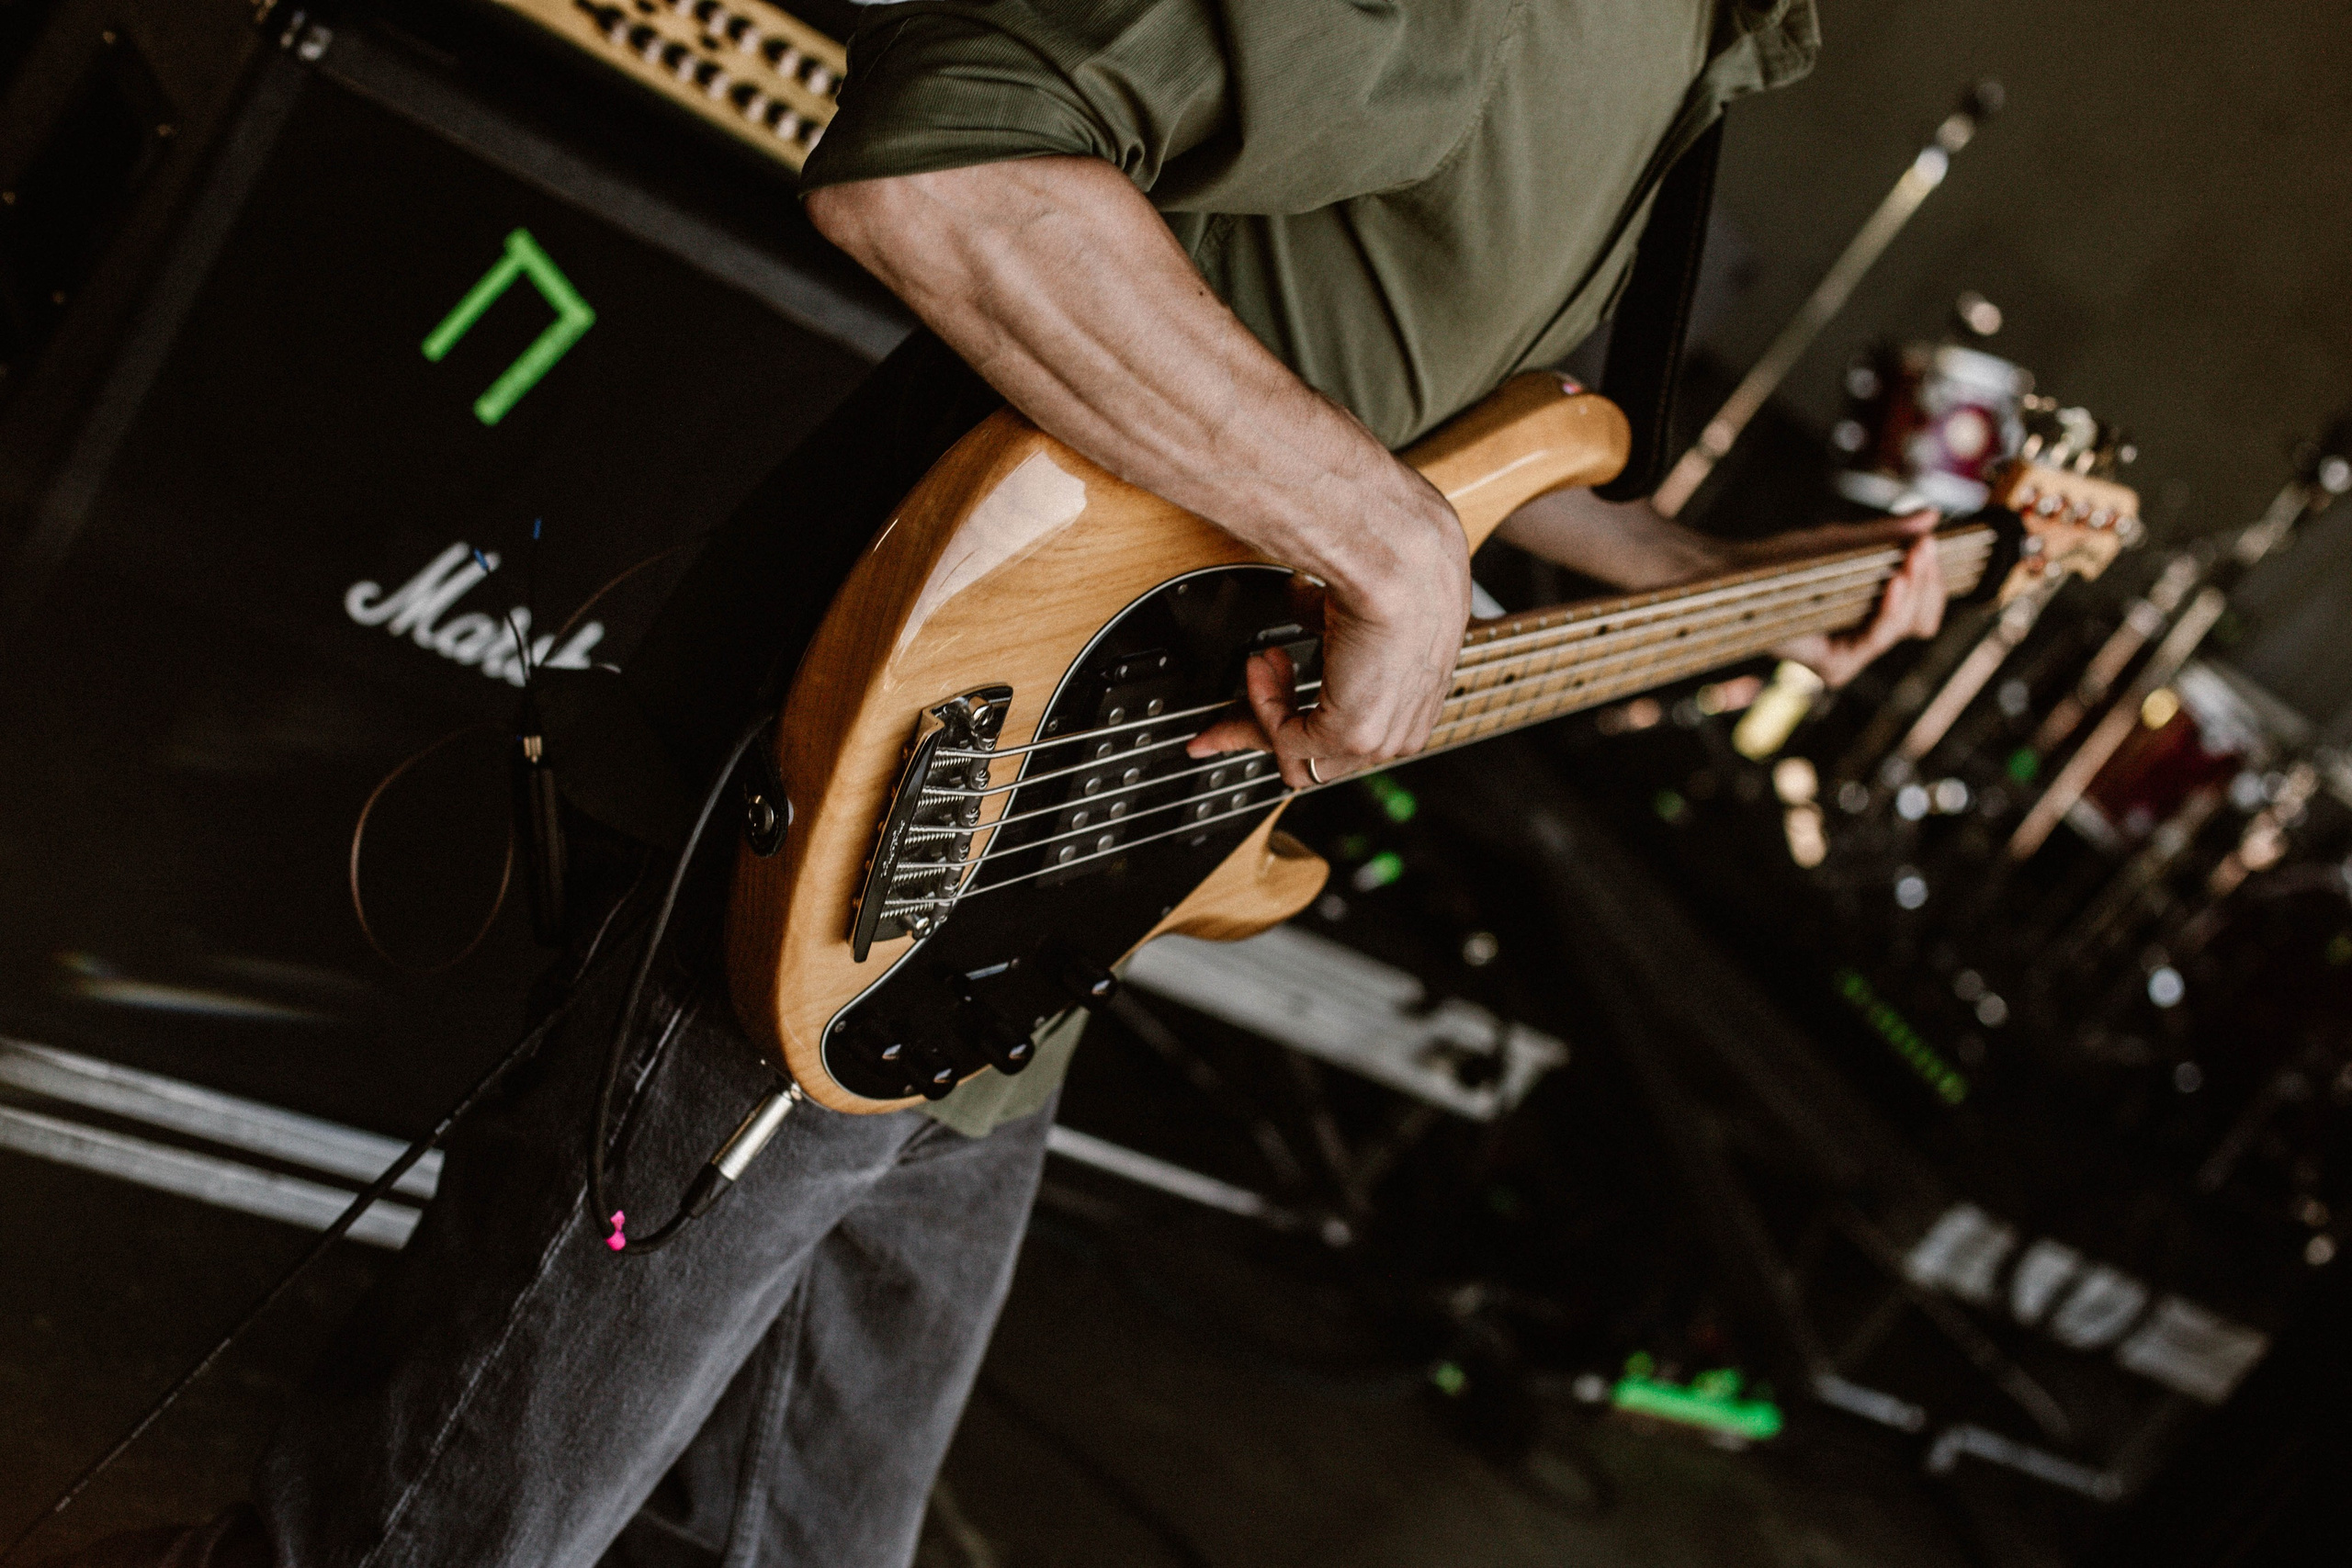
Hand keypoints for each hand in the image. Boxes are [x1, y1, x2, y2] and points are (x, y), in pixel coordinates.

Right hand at [810, 158, 1473, 786]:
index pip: (1411, 684)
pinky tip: (1257, 667)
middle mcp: (1447, 583)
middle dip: (1315, 734)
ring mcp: (1431, 600)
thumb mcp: (1311, 529)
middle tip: (1244, 714)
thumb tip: (1307, 598)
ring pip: (1374, 740)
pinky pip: (1352, 731)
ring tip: (1249, 674)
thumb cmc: (1264, 463)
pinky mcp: (1400, 611)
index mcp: (1434, 560)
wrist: (1252, 428)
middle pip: (1399, 728)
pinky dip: (1294, 723)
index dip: (1339, 711)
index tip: (1277, 712)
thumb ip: (1325, 580)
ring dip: (1297, 729)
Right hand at [1188, 489, 1470, 787]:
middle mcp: (1408, 724)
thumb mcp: (1358, 600)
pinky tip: (1261, 664)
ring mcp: (1383, 736)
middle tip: (1221, 720)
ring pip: (1303, 756)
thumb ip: (1327, 616)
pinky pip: (1287, 738)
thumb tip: (1299, 601)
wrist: (1400, 558)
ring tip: (1260, 660)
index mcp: (1421, 695)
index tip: (1265, 712)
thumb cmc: (1395, 562)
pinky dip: (1262, 703)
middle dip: (1265, 730)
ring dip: (1266, 707)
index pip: (1354, 732)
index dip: (1305, 719)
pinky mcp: (1354, 734)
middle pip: (1324, 755)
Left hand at [1722, 509, 1947, 687]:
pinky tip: (1895, 583)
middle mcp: (1862, 641)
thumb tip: (1932, 516)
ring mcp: (1849, 656)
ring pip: (1908, 628)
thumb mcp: (1844, 544)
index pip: (1923, 609)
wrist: (1736, 575)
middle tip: (1923, 547)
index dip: (1932, 578)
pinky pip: (1877, 640)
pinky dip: (1891, 610)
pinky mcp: (1833, 666)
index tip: (1929, 542)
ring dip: (1917, 588)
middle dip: (1929, 581)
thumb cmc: (1781, 561)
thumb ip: (1887, 534)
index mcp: (1870, 617)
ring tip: (1914, 556)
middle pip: (1923, 620)